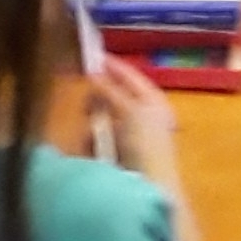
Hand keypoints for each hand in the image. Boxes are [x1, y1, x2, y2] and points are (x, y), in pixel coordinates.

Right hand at [86, 58, 185, 183]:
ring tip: (92, 133)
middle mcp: (144, 115)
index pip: (130, 76)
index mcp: (154, 100)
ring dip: (94, 124)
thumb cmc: (146, 144)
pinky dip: (93, 141)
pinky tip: (93, 149)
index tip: (90, 55)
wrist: (150, 186)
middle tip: (86, 101)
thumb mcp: (131, 111)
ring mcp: (131, 136)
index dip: (112, 65)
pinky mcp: (118, 155)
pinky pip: (99, 139)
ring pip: (103, 119)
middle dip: (99, 99)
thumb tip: (94, 73)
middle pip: (114, 97)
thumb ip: (111, 90)